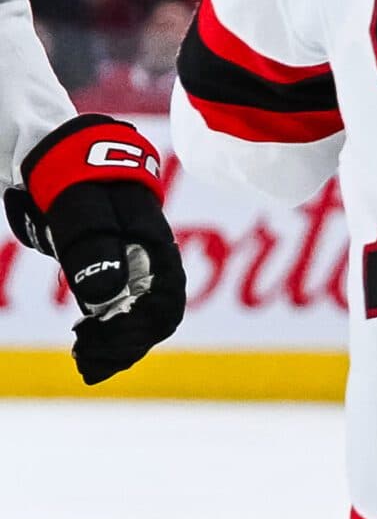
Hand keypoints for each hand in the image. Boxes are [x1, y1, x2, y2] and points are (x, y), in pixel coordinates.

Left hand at [5, 115, 183, 383]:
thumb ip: (95, 250)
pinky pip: (125, 305)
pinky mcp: (119, 264)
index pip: (165, 304)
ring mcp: (137, 262)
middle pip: (156, 315)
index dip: (136, 333)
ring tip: (84, 357)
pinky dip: (109, 328)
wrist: (68, 154)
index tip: (98, 348)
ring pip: (142, 314)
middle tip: (86, 364)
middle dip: (125, 345)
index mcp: (154, 246)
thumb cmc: (75, 181)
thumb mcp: (80, 212)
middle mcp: (154, 259)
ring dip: (117, 342)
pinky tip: (86, 336)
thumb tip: (107, 296)